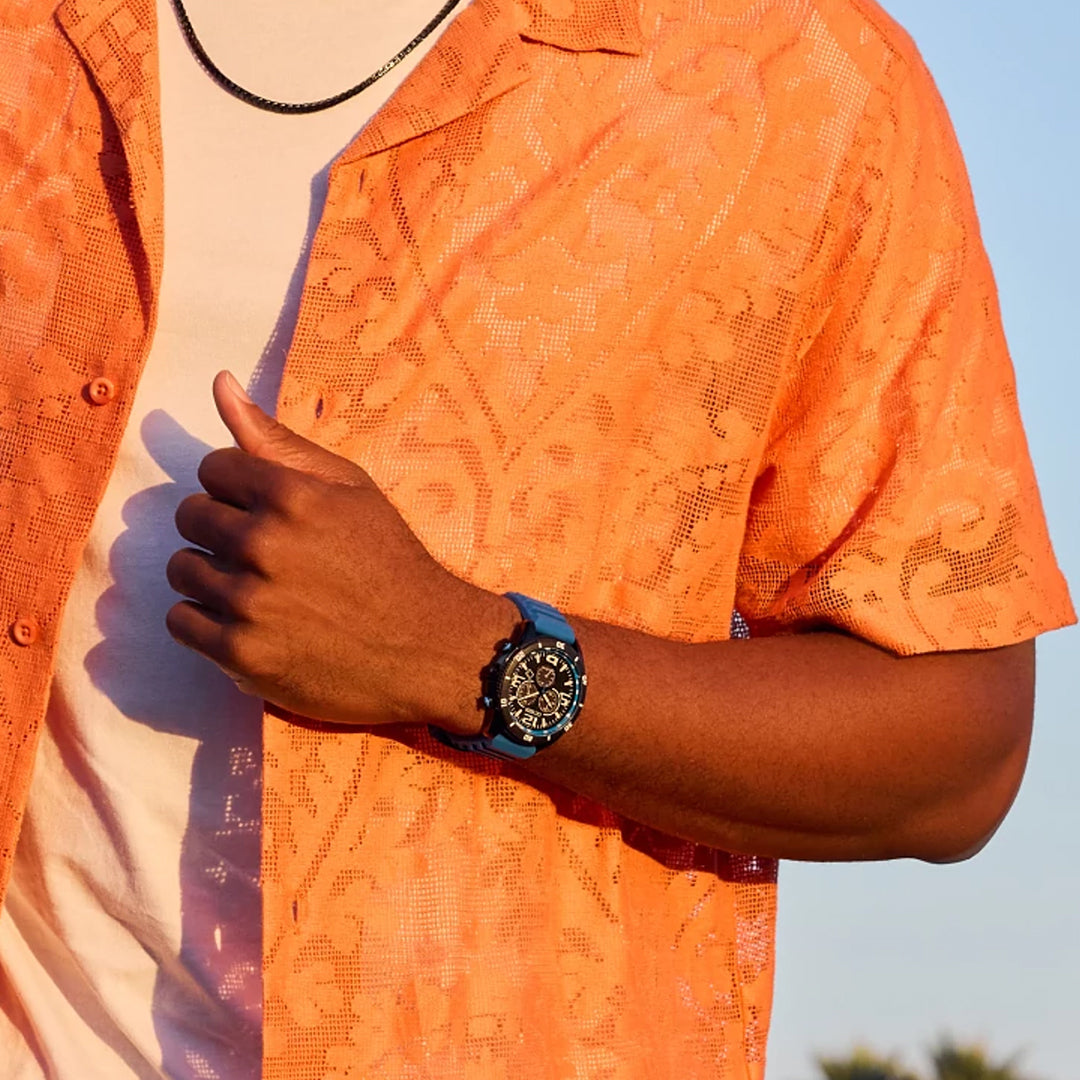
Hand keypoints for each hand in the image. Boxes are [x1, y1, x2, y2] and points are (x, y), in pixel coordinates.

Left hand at [165, 371, 508, 732]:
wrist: (426, 647)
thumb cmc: (389, 560)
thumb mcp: (349, 488)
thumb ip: (277, 439)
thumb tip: (219, 382)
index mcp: (291, 495)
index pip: (213, 469)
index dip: (239, 488)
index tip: (269, 511)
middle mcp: (264, 545)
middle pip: (189, 517)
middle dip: (221, 529)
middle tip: (265, 552)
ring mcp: (250, 604)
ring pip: (182, 570)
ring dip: (212, 576)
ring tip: (259, 588)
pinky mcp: (241, 656)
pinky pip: (182, 623)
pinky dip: (208, 623)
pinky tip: (249, 622)